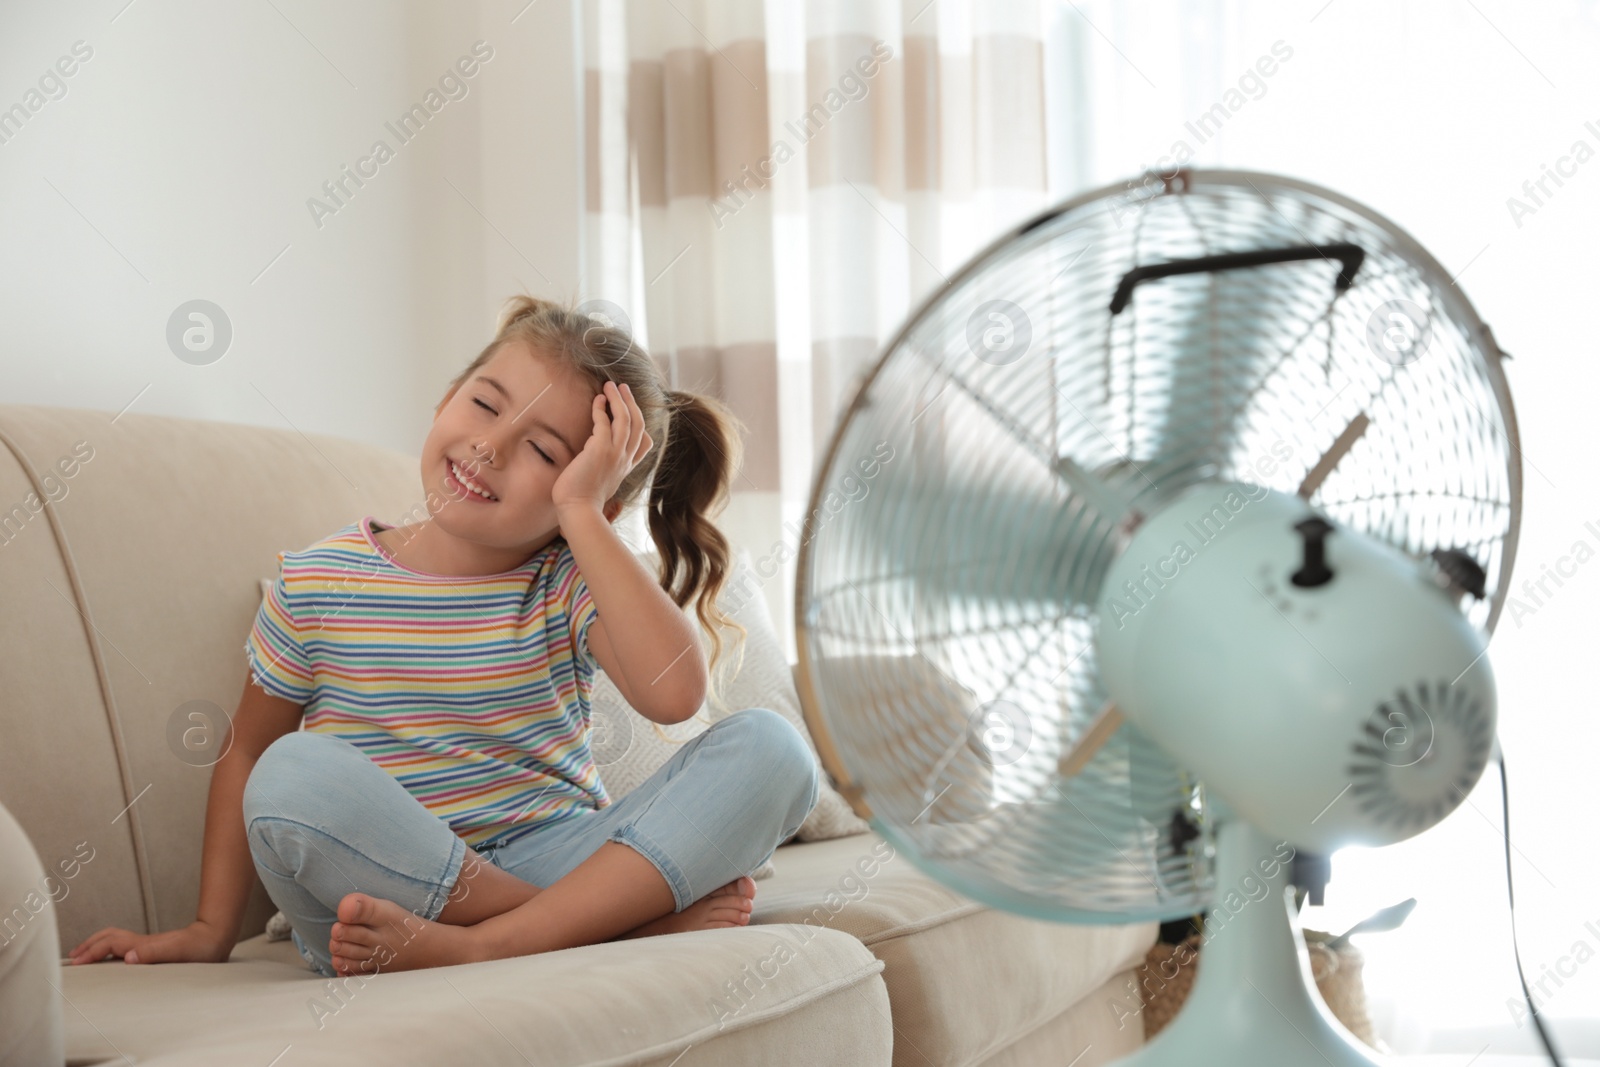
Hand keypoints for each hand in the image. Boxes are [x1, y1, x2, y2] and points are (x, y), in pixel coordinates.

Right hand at [67, 919, 233, 965]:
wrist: (215, 938)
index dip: (92, 951)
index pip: (110, 944)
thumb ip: (154, 953)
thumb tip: (128, 957)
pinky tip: (110, 959)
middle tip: (72, 957)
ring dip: (97, 944)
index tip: (76, 962)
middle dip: (88, 944)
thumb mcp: (177, 952)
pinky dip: (109, 949)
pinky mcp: (153, 949)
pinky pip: (124, 945)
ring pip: (115, 939)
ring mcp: (147, 945)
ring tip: (83, 955)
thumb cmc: (199, 949)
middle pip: (109, 936)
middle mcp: (142, 943)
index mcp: (143, 945)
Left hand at [552, 380, 651, 520]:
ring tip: (610, 385)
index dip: (641, 424)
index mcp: (626, 467)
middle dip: (631, 403)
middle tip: (622, 388)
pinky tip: (597, 400)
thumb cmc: (583, 500)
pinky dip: (601, 407)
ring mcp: (615, 453)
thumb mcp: (601, 482)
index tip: (633, 412)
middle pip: (637, 424)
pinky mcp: (601, 449)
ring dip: (618, 398)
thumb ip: (603, 465)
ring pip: (625, 418)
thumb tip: (593, 449)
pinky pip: (604, 421)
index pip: (644, 444)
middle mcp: (625, 459)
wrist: (579, 510)